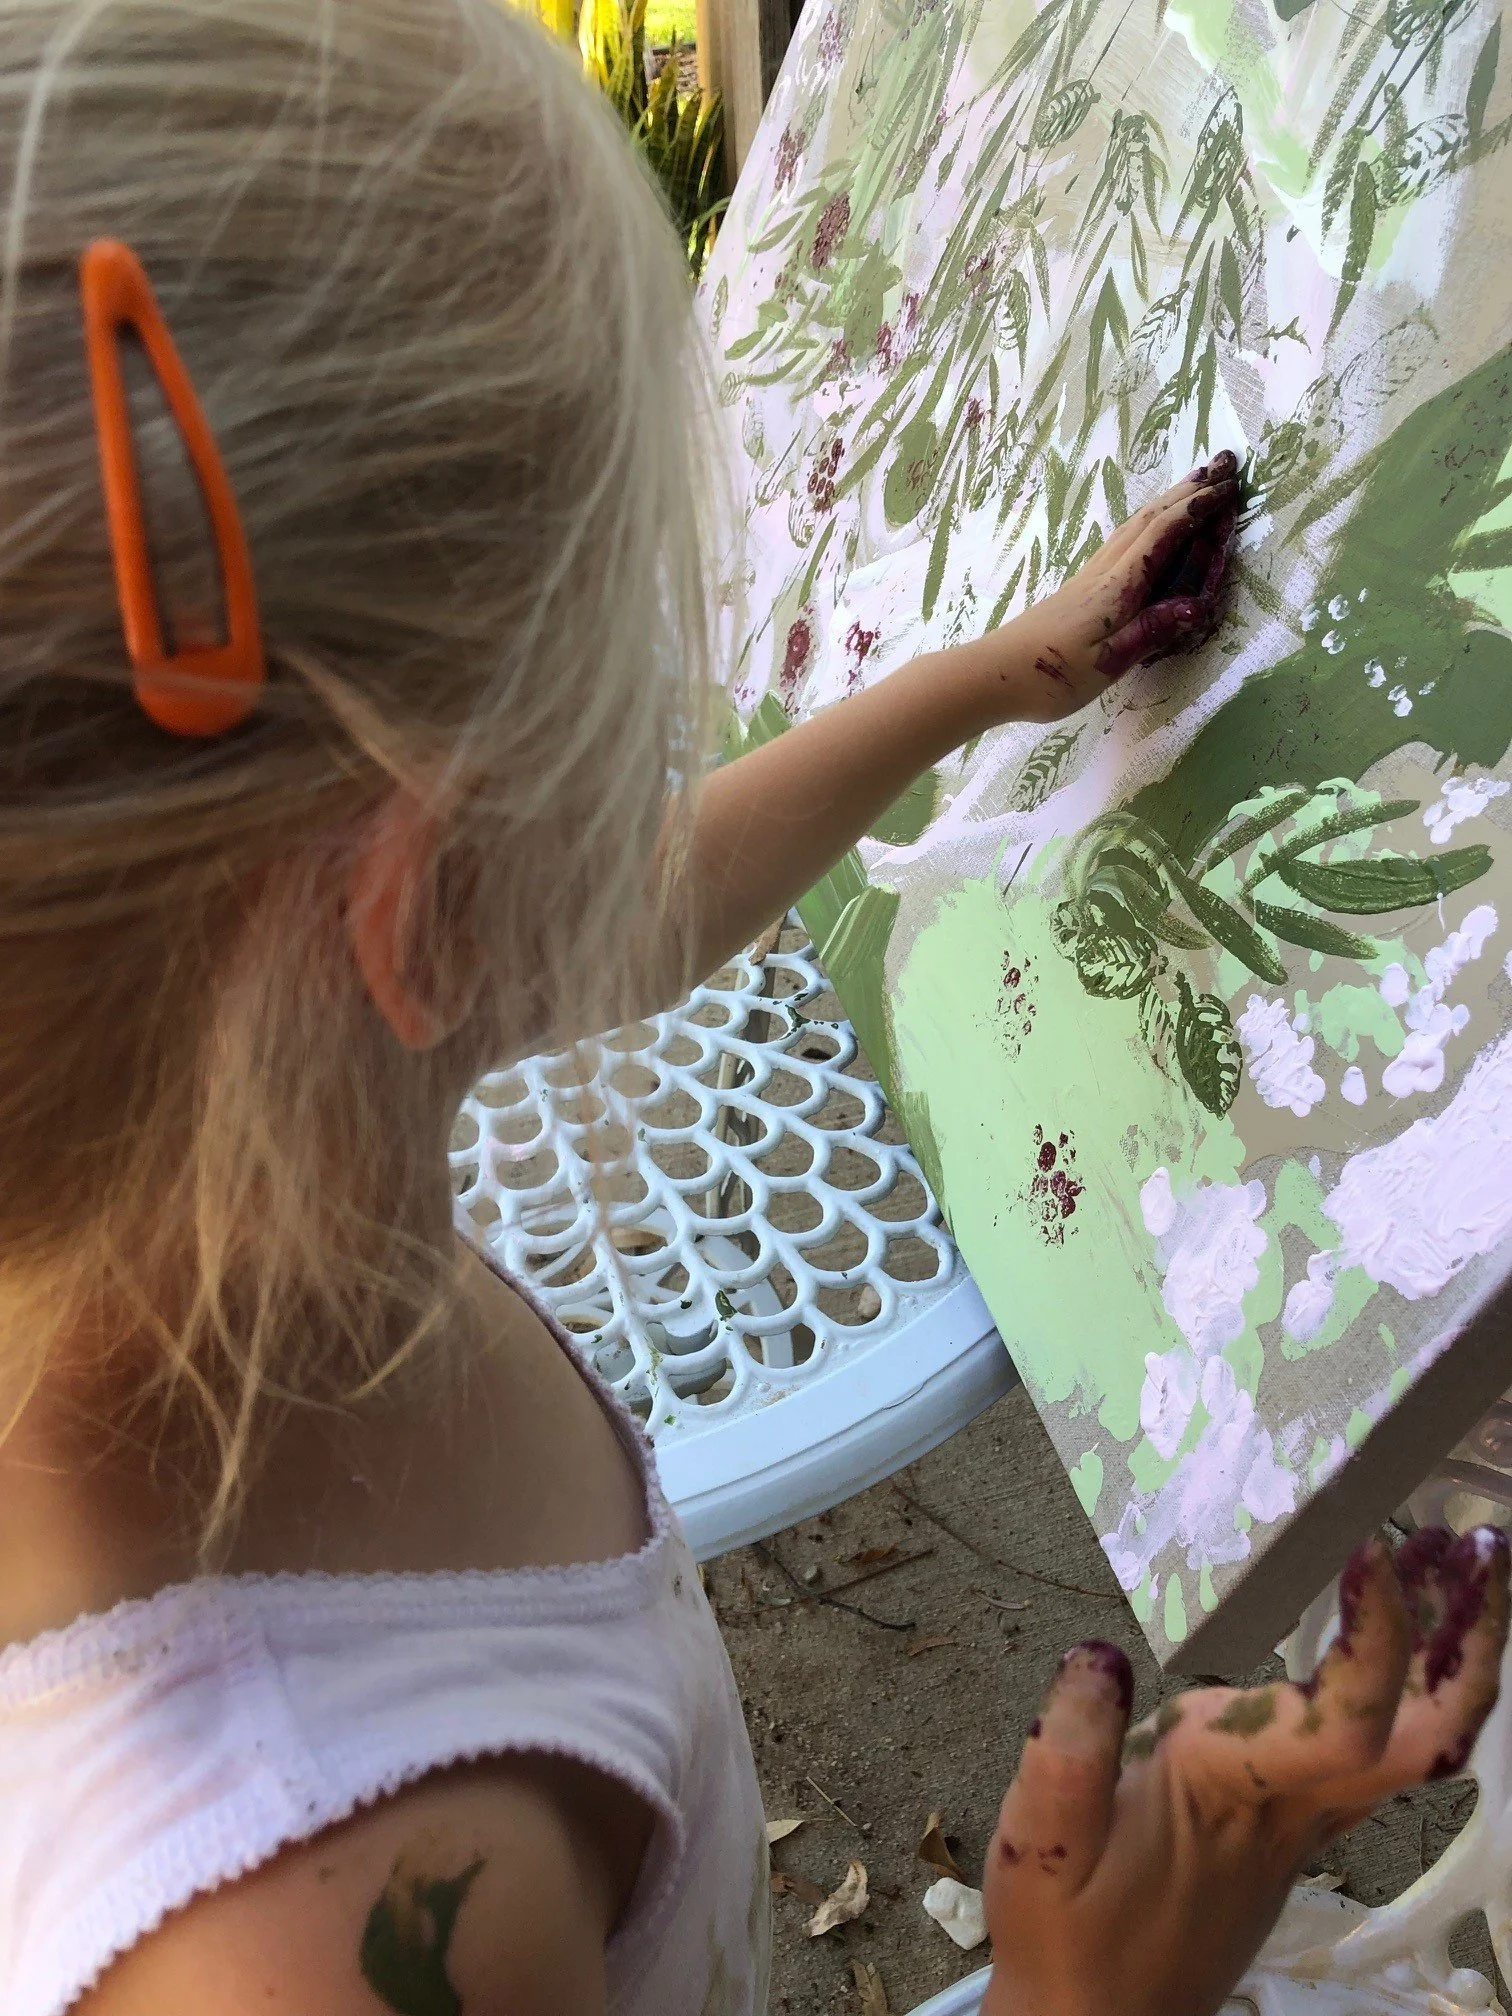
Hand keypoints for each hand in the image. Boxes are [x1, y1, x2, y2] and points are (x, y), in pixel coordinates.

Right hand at [980, 1527, 1509, 2015]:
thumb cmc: (1064, 1933)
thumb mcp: (1036, 1843)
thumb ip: (1066, 1749)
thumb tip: (1098, 1655)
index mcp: (1233, 1789)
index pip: (1343, 1719)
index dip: (1377, 1637)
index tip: (1377, 1549)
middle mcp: (1294, 1804)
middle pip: (1427, 1735)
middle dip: (1469, 1641)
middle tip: (1483, 1544)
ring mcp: (1310, 1822)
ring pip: (1420, 1743)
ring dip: (1456, 1655)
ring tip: (1455, 1560)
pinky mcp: (1301, 1826)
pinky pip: (1387, 1752)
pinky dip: (1416, 1685)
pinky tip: (1403, 1637)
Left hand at [990, 451, 1240, 723]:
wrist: (993, 675)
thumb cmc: (1050, 677)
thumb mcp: (1107, 664)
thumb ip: (1150, 632)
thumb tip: (1197, 606)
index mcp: (1117, 588)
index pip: (1163, 535)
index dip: (1198, 509)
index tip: (1230, 486)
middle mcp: (1105, 573)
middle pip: (1150, 518)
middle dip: (1189, 490)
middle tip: (1223, 464)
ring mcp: (1089, 577)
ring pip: (1134, 525)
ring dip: (1168, 500)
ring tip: (1194, 483)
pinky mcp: (1079, 587)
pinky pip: (1122, 540)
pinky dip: (1147, 521)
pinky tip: (1148, 525)